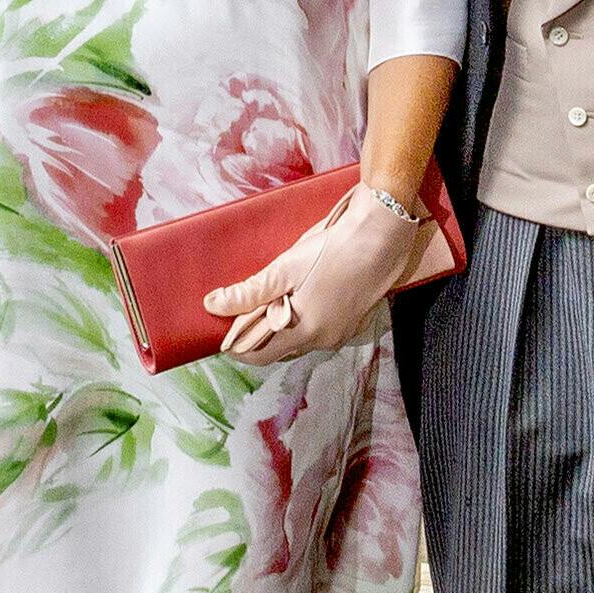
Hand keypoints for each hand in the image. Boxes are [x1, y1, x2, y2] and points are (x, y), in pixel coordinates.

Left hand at [209, 188, 435, 364]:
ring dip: (282, 326)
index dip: (237, 345)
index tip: (225, 327)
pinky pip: (319, 330)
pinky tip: (302, 295)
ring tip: (275, 297)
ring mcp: (341, 333)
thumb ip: (249, 292)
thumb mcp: (284, 268)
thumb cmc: (332, 250)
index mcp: (303, 332)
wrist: (381, 237)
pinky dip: (303, 320)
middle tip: (248, 307)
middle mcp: (323, 341)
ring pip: (300, 340)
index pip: (258, 356)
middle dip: (259, 334)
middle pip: (279, 350)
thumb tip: (213, 305)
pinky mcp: (353, 321)